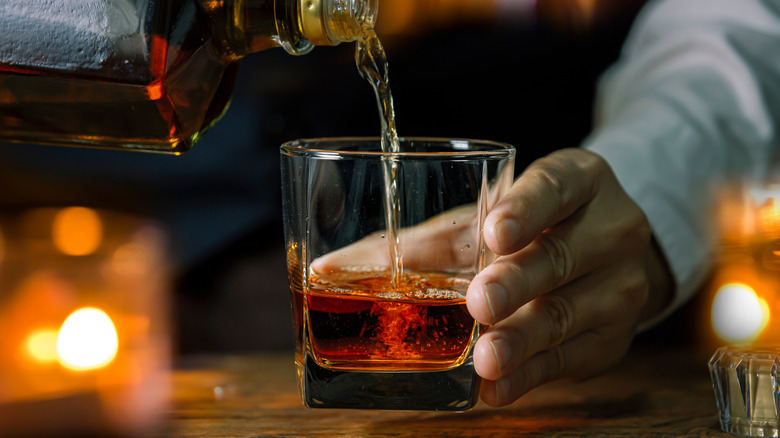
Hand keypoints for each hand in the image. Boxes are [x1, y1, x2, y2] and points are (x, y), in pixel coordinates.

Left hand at [467, 148, 672, 406]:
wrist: (609, 263)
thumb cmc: (537, 229)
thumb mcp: (500, 217)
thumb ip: (442, 237)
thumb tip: (360, 261)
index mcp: (581, 181)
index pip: (555, 187)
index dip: (525, 209)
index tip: (495, 232)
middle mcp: (612, 229)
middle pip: (559, 256)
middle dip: (516, 283)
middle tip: (480, 302)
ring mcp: (620, 286)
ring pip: (564, 314)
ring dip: (520, 340)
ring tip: (485, 359)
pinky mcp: (612, 338)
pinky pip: (567, 359)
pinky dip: (527, 376)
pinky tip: (495, 388)